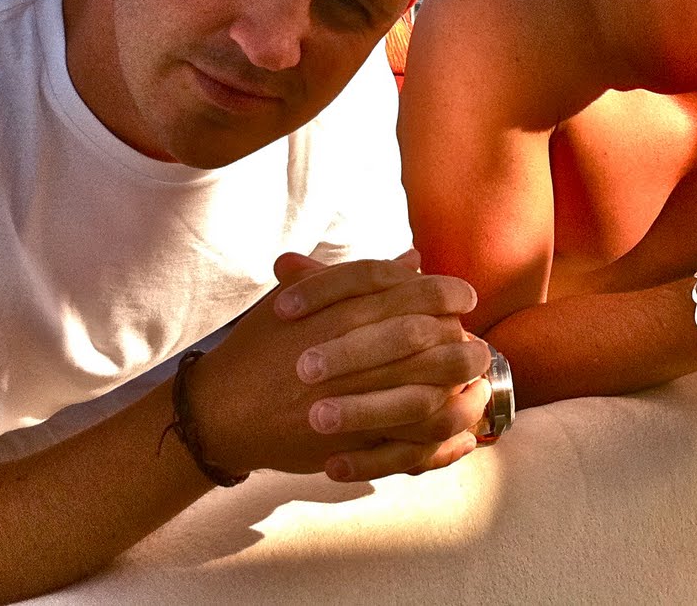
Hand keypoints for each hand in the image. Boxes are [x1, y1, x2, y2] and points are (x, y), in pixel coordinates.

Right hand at [187, 254, 490, 481]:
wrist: (220, 410)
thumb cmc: (261, 347)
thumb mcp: (300, 298)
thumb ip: (358, 278)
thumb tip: (413, 257)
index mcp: (335, 310)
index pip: (404, 290)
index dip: (443, 292)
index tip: (465, 297)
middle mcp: (345, 350)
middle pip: (422, 337)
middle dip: (459, 338)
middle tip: (476, 342)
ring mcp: (349, 397)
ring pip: (424, 389)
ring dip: (458, 387)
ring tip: (476, 384)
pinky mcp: (350, 439)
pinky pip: (411, 439)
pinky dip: (442, 436)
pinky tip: (461, 430)